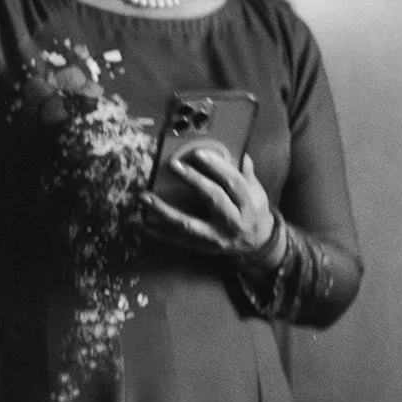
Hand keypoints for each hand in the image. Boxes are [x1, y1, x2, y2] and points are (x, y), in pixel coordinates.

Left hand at [142, 148, 277, 261]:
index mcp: (248, 204)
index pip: (233, 183)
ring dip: (164, 210)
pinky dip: (160, 232)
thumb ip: (246, 175)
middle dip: (193, 180)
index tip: (198, 153)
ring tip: (144, 197)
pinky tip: (144, 223)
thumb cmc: (253, 212)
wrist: (257, 244)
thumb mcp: (257, 193)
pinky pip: (178, 240)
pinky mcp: (202, 247)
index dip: (217, 167)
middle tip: (174, 165)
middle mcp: (233, 221)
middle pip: (213, 199)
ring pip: (188, 223)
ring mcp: (216, 237)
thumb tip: (242, 156)